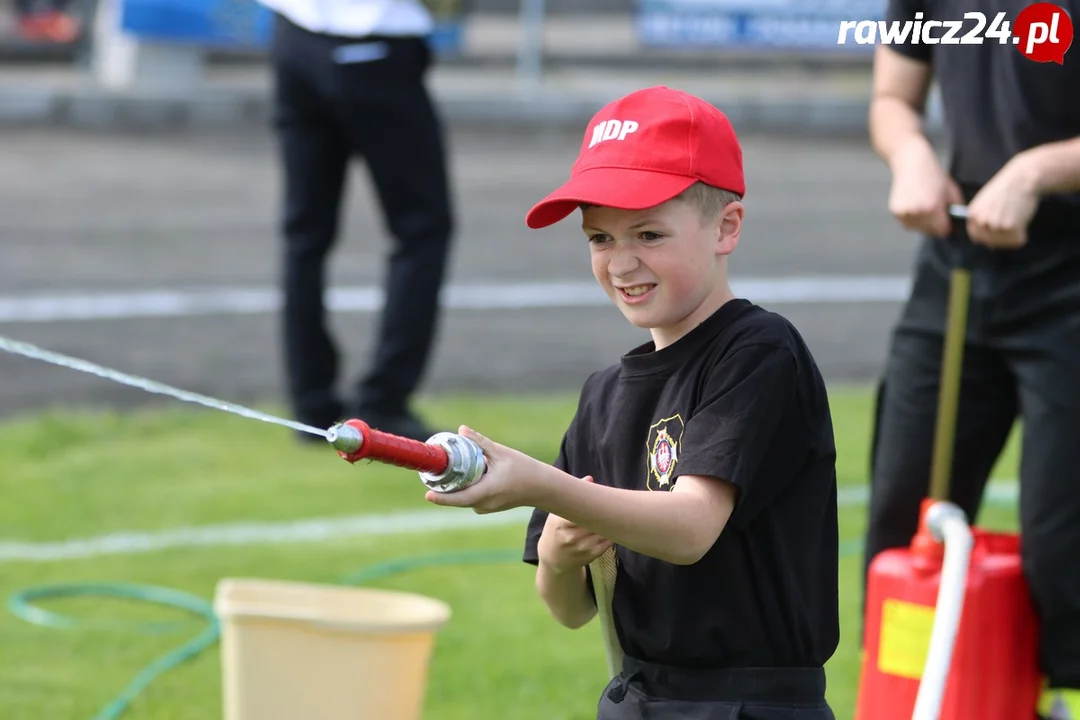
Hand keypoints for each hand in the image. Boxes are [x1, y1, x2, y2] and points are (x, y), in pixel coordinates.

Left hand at [423, 425, 546, 513]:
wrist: (541, 487)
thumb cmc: (524, 468)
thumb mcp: (501, 452)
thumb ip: (479, 442)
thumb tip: (461, 430)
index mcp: (488, 490)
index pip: (461, 498)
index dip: (443, 498)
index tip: (428, 495)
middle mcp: (486, 503)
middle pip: (458, 498)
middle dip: (444, 489)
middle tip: (431, 476)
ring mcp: (488, 508)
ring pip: (465, 499)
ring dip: (455, 489)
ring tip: (444, 475)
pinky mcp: (489, 507)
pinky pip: (472, 499)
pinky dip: (465, 490)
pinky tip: (464, 478)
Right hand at [536, 479, 613, 573]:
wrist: (552, 559)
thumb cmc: (555, 530)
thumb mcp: (557, 514)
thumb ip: (571, 496)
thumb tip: (589, 479)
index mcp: (560, 524)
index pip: (579, 511)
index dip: (592, 503)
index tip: (599, 496)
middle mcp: (570, 537)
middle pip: (594, 520)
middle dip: (604, 511)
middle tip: (612, 502)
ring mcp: (581, 548)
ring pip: (603, 530)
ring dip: (609, 522)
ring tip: (614, 513)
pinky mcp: (591, 555)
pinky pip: (608, 541)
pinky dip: (611, 533)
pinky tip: (610, 527)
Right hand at [887, 136, 964, 237]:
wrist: (911, 162)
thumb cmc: (933, 174)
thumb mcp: (951, 190)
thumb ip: (955, 210)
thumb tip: (955, 225)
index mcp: (933, 208)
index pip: (942, 231)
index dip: (947, 227)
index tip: (947, 222)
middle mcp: (917, 213)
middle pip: (929, 231)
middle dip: (934, 225)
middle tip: (935, 212)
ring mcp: (904, 213)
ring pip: (917, 229)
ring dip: (922, 223)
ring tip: (924, 207)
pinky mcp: (895, 211)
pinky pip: (906, 223)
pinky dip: (911, 219)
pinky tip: (915, 206)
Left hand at [964, 157, 1039, 248]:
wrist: (1023, 178)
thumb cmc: (1006, 189)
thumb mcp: (984, 202)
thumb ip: (981, 219)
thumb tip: (982, 242)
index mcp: (973, 215)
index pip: (976, 237)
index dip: (989, 235)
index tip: (998, 230)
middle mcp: (981, 221)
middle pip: (990, 242)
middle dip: (1001, 237)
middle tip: (1012, 223)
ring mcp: (995, 225)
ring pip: (1004, 244)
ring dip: (1012, 236)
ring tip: (1017, 219)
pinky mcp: (1010, 227)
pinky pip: (1017, 241)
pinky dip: (1022, 234)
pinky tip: (1023, 221)